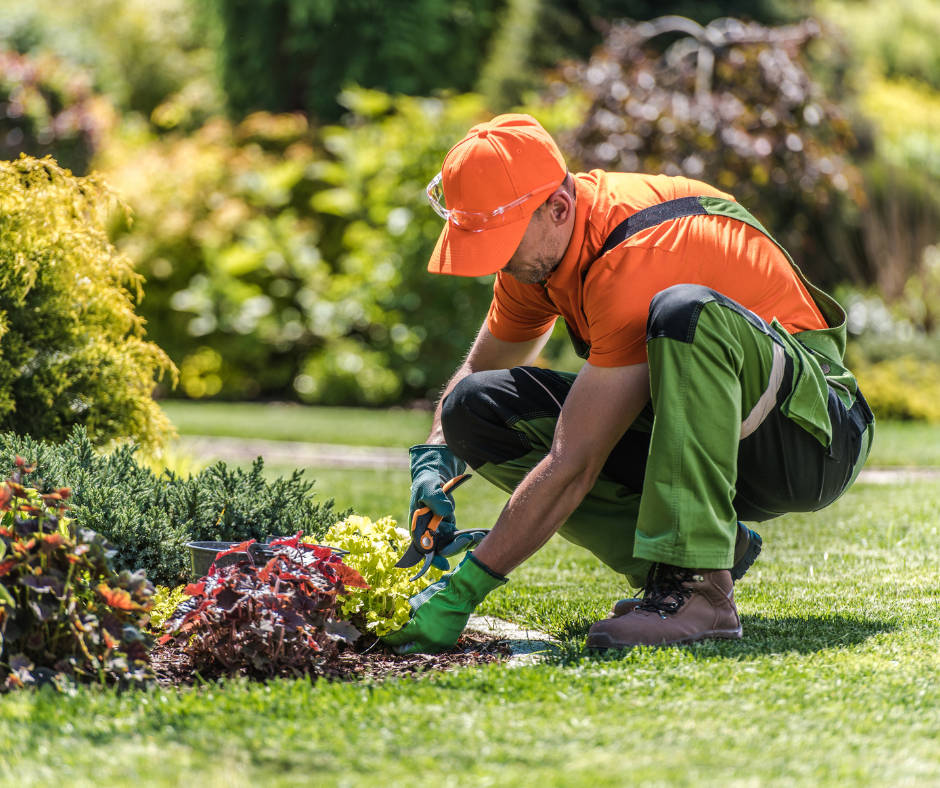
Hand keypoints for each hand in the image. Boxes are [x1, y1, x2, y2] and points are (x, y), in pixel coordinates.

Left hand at [382, 553, 507, 654]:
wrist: (460, 596)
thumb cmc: (437, 596)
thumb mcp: (416, 604)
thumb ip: (405, 616)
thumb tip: (396, 622)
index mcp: (418, 630)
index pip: (397, 639)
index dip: (388, 638)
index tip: (383, 636)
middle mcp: (428, 641)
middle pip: (407, 650)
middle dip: (399, 646)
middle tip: (395, 642)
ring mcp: (438, 644)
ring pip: (420, 649)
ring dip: (414, 644)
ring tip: (410, 638)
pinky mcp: (447, 644)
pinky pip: (432, 647)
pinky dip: (427, 642)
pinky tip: (424, 635)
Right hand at [408, 444, 466, 567]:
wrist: (434, 473)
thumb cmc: (427, 480)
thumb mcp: (429, 486)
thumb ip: (435, 498)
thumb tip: (445, 512)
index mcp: (417, 525)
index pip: (421, 547)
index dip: (431, 558)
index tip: (444, 564)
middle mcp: (426, 530)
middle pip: (438, 548)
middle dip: (454, 548)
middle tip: (469, 540)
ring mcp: (437, 529)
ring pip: (450, 544)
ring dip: (463, 543)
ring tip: (478, 536)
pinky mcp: (447, 525)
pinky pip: (457, 536)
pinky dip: (467, 537)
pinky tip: (479, 535)